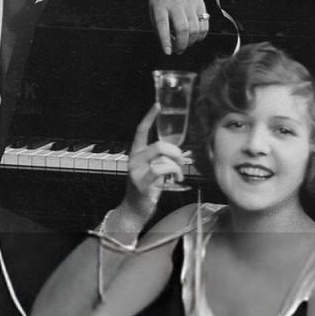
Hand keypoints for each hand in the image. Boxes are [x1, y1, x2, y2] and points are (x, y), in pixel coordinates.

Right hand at [123, 106, 188, 220]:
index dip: (149, 117)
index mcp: (136, 153)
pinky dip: (172, 173)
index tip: (157, 105)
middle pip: (159, 145)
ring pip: (163, 159)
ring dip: (176, 168)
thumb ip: (160, 158)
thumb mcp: (151, 169)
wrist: (134, 210)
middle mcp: (134, 159)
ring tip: (178, 176)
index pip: (141, 130)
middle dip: (176, 153)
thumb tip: (179, 152)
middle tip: (181, 163)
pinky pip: (160, 171)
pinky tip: (175, 180)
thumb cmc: (146, 188)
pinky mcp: (142, 183)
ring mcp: (136, 171)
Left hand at [149, 0, 210, 53]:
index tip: (168, 52)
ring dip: (191, 42)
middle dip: (182, 44)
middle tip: (178, 51)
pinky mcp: (200, 4)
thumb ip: (159, 26)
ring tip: (186, 44)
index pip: (163, 25)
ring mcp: (189, 3)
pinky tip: (195, 38)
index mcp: (160, 5)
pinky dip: (201, 35)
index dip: (166, 40)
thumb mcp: (153, 8)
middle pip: (183, 28)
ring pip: (195, 28)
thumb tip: (168, 45)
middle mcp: (176, 4)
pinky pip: (205, 24)